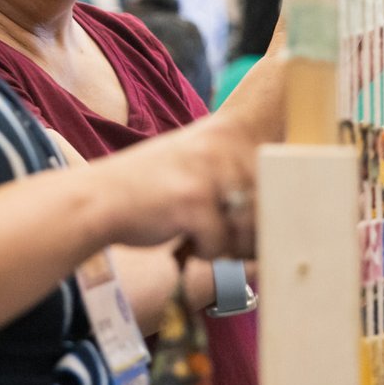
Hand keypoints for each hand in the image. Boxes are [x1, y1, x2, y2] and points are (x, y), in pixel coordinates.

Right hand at [95, 47, 284, 258]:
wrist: (97, 200)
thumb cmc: (149, 189)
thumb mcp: (194, 162)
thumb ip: (234, 174)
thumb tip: (286, 208)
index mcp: (225, 133)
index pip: (282, 167)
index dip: (279, 201)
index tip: (270, 213)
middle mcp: (220, 146)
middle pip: (269, 204)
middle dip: (249, 231)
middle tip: (218, 230)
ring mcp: (208, 172)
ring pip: (249, 227)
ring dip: (227, 243)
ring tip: (197, 230)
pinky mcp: (193, 201)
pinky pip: (220, 244)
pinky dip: (202, 251)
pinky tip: (179, 236)